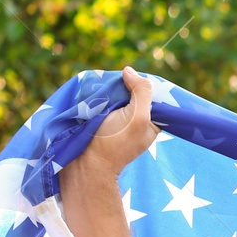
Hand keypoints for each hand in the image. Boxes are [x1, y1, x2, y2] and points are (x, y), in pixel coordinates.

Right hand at [63, 66, 158, 181]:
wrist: (84, 164)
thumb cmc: (114, 143)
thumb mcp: (137, 117)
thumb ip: (141, 93)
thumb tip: (129, 71)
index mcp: (152, 122)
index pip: (152, 95)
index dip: (142, 84)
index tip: (129, 77)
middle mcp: (136, 122)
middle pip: (133, 94)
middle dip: (123, 86)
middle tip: (111, 82)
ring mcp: (116, 122)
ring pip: (115, 97)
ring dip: (107, 91)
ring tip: (99, 87)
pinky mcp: (99, 123)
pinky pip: (100, 104)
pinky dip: (96, 97)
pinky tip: (91, 94)